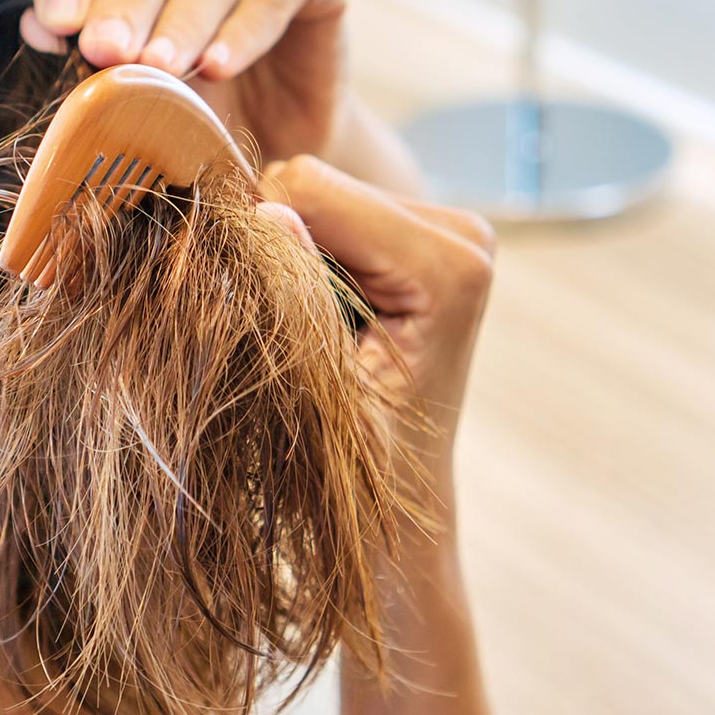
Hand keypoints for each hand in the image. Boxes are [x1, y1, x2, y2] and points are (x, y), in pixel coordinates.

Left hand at [22, 0, 347, 162]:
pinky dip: (247, 27)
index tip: (57, 21)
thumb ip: (83, 44)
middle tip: (105, 50)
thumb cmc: (190, 89)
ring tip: (159, 68)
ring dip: (183, 20)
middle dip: (125, 1)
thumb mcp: (130, 73)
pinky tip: (222, 63)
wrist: (277, 127)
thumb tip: (37, 25)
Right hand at [262, 157, 512, 714]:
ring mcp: (445, 232)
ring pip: (308, 193)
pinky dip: (298, 256)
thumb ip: (295, 300)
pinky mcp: (419, 239)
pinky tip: (314, 320)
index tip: (251, 319)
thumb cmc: (358, 487)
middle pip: (309, 182)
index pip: (307, 188)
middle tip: (280, 335)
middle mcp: (463, 234)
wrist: (396, 531)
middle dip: (273, 246)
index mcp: (452, 265)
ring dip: (283, 255)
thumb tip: (265, 211)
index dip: (255, 242)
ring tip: (301, 336)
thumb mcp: (315, 397)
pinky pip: (321, 212)